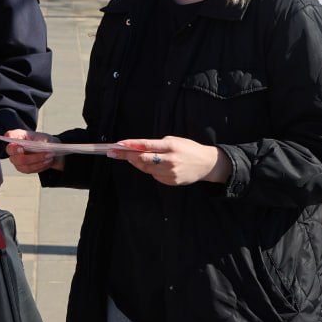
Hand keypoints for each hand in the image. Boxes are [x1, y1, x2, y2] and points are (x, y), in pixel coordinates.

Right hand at [3, 128, 63, 174]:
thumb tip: (37, 146)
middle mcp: (13, 151)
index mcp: (16, 139)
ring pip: (25, 166)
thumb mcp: (41, 136)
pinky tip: (47, 162)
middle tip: (47, 153)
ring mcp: (17, 161)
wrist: (48, 149)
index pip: (10, 143)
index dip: (14, 147)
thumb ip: (37, 141)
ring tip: (50, 157)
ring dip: (39, 162)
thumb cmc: (41, 140)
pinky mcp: (23, 168)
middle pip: (18, 158)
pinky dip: (40, 166)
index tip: (22, 148)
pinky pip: (30, 170)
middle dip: (33, 157)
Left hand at [108, 136, 232, 185]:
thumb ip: (158, 144)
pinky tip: (151, 165)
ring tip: (129, 157)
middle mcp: (170, 160)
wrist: (207, 164)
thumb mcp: (175, 141)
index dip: (131, 145)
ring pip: (146, 169)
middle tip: (114, 153)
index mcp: (171, 146)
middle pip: (142, 159)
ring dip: (136, 163)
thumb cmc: (189, 149)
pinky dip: (150, 170)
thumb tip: (138, 148)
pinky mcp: (171, 181)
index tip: (118, 144)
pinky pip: (155, 175)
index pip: (146, 145)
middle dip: (126, 156)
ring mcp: (171, 173)